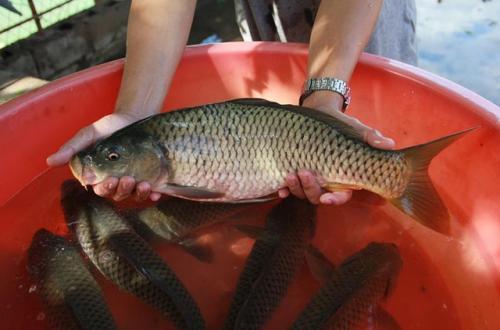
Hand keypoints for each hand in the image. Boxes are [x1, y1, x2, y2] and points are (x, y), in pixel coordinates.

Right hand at [46, 113, 161, 201]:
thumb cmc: (110, 127)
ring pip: (134, 195)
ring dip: (139, 193)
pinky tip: (158, 192)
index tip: (110, 179)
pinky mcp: (150, 178)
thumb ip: (73, 148)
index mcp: (100, 176)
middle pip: (117, 195)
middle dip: (122, 190)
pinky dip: (154, 195)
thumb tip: (49, 161)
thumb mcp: (90, 134)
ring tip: (144, 184)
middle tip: (128, 179)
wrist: (136, 117)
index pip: (100, 189)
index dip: (105, 188)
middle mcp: (116, 182)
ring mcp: (134, 181)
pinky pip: (152, 192)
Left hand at [278, 92, 394, 204]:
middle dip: (310, 189)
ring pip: (302, 193)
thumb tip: (389, 144)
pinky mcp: (294, 171)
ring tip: (291, 173)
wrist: (319, 112)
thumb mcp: (356, 129)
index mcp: (342, 177)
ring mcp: (309, 178)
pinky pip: (287, 188)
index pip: (342, 195)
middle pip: (318, 196)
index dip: (335, 199)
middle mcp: (325, 181)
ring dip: (296, 188)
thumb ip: (370, 138)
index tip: (327, 198)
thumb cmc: (341, 125)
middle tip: (304, 172)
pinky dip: (283, 190)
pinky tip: (279, 189)